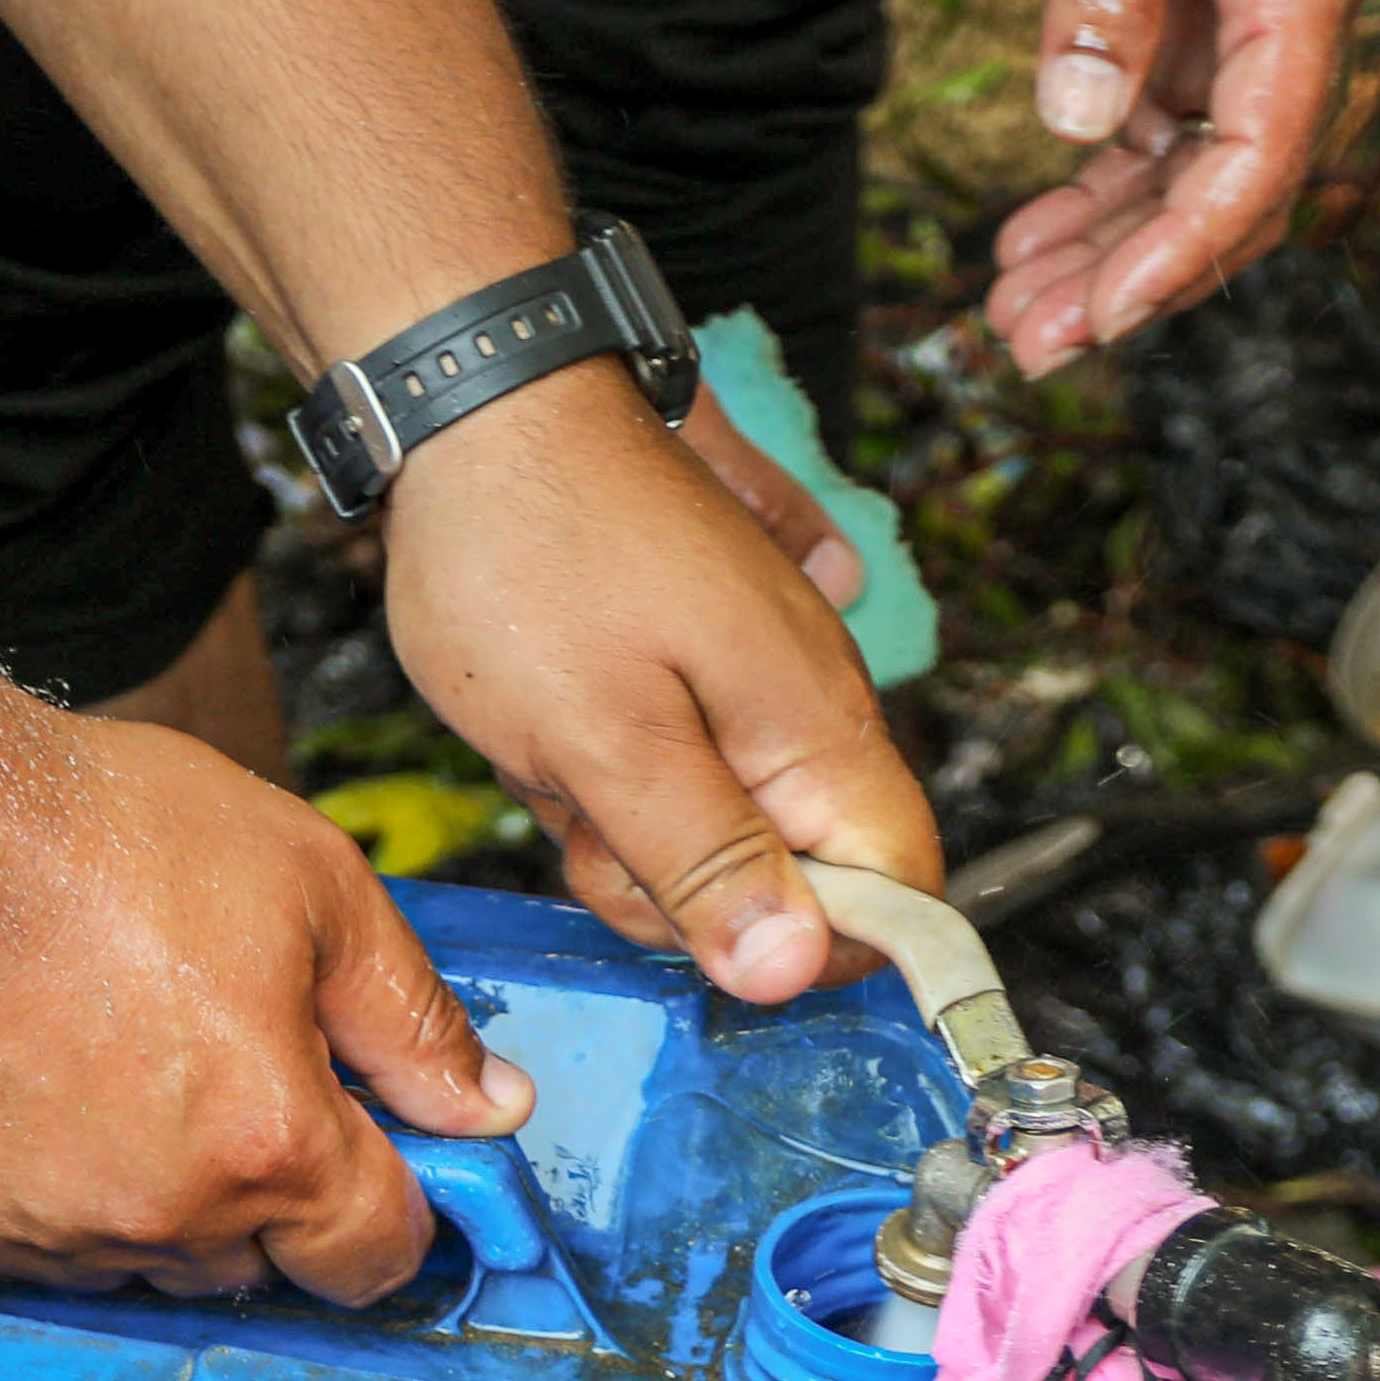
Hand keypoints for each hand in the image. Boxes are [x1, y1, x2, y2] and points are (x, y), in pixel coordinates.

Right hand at [0, 711, 518, 1303]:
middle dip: (271, 1189)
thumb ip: (415, 1018)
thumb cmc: (98, 837)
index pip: (378, 1257)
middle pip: (263, 1263)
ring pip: (152, 1262)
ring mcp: (52, 1234)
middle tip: (225, 1067)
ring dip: (166, 1199)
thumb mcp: (313, 888)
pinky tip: (47, 1090)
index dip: (392, 1205)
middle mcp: (165, 1217)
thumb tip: (491, 1107)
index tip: (369, 1151)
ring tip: (126, 1065)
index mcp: (271, 1144)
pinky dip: (62, 1192)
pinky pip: (46, 1248)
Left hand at [374, 361, 936, 1005]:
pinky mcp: (694, 673)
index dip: (820, 947)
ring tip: (564, 751)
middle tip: (600, 815)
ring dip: (627, 831)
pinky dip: (606, 775)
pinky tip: (557, 724)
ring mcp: (751, 688)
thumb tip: (792, 972)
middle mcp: (808, 710)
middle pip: (797, 884)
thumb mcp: (604, 742)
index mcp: (817, 731)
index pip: (901, 893)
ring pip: (717, 840)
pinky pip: (670, 778)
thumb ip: (705, 863)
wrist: (478, 408)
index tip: (713, 933)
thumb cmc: (533, 553)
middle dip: (686, 890)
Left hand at [989, 0, 1352, 376]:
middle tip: (1031, 346)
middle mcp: (1284, 23)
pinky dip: (1093, 197)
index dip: (1184, 249)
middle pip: (1225, 192)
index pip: (1258, 155)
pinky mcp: (1184, 25)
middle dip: (1133, 279)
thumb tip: (1077, 123)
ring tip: (1013, 318)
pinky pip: (1148, 141)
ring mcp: (1235, 31)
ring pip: (1182, 182)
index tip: (1104, 315)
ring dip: (1104, 255)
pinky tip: (1026, 241)